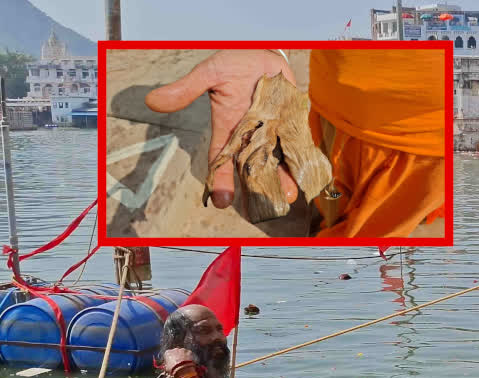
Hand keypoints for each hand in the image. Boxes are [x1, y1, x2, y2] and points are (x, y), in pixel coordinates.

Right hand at [145, 50, 298, 208]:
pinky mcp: (291, 124)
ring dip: (283, 178)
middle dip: (258, 186)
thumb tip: (152, 101)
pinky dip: (300, 159)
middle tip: (265, 205)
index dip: (220, 180)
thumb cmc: (235, 62)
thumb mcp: (210, 73)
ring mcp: (272, 132)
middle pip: (252, 167)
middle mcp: (250, 135)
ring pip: (276, 160)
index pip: (221, 159)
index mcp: (228, 128)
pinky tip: (305, 174)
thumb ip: (186, 89)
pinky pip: (296, 145)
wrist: (263, 51)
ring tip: (288, 195)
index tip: (220, 201)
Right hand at [161, 347, 198, 371]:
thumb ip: (167, 366)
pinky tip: (189, 362)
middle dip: (177, 357)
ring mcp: (182, 349)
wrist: (182, 369)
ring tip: (184, 363)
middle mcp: (174, 349)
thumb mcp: (167, 368)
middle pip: (175, 353)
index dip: (170, 360)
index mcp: (167, 353)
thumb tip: (168, 367)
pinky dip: (189, 357)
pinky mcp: (189, 351)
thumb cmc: (173, 369)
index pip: (168, 355)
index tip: (171, 363)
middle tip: (179, 363)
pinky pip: (188, 354)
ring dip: (183, 356)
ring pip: (182, 353)